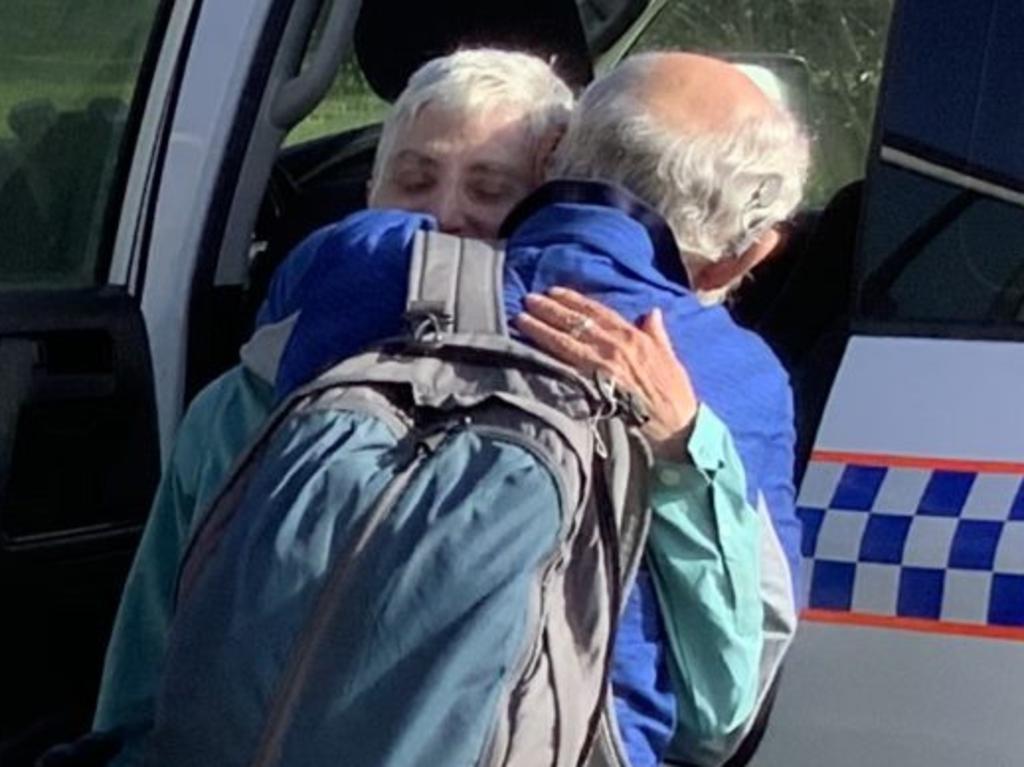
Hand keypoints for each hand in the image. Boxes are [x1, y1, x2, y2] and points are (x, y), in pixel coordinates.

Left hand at [515, 287, 697, 458]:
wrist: (676, 424)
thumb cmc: (674, 393)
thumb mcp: (669, 356)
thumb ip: (657, 333)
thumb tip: (652, 313)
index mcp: (633, 336)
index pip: (597, 311)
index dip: (573, 300)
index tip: (554, 291)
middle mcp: (616, 345)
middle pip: (576, 322)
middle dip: (550, 309)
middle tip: (528, 299)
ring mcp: (604, 364)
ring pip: (566, 340)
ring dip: (541, 328)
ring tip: (521, 318)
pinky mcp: (595, 384)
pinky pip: (567, 365)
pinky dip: (548, 354)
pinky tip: (530, 348)